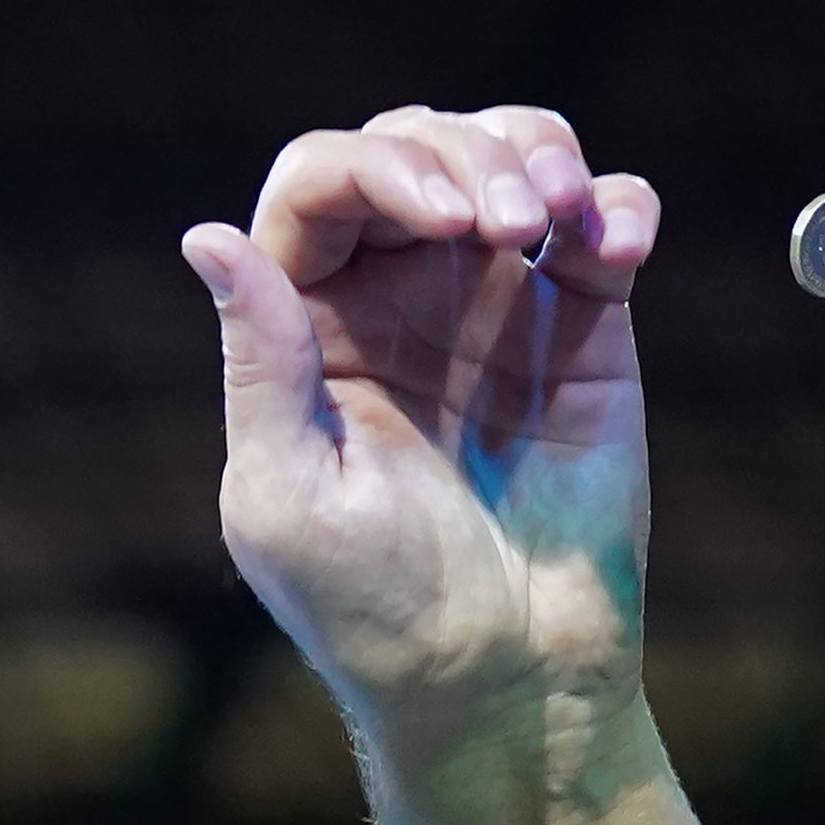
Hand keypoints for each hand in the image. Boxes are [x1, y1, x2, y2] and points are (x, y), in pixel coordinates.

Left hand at [180, 108, 660, 758]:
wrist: (507, 680)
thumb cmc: (376, 608)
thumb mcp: (288, 496)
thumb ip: (259, 362)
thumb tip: (207, 237)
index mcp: (304, 324)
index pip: (320, 184)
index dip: (376, 168)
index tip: (442, 218)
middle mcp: (392, 293)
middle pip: (413, 143)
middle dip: (462, 154)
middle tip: (504, 225)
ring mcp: (491, 300)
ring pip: (508, 152)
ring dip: (535, 151)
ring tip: (555, 218)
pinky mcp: (585, 323)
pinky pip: (603, 218)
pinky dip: (617, 202)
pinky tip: (616, 245)